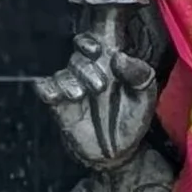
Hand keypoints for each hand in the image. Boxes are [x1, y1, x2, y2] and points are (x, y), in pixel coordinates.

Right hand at [36, 31, 157, 171]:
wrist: (118, 151)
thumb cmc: (132, 118)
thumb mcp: (146, 94)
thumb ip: (139, 72)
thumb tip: (118, 56)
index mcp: (109, 64)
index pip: (94, 40)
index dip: (91, 39)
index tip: (97, 49)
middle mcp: (88, 72)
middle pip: (77, 56)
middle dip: (85, 67)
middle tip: (100, 87)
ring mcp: (72, 87)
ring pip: (62, 72)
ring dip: (69, 81)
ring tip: (80, 95)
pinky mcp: (59, 105)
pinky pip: (45, 88)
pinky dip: (47, 88)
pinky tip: (56, 95)